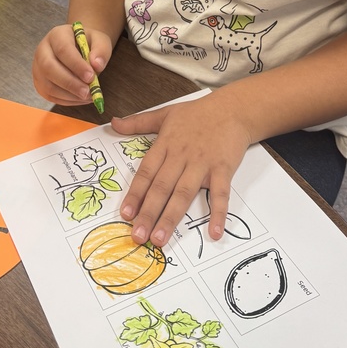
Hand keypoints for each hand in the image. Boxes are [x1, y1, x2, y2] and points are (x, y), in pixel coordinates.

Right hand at [32, 24, 111, 106]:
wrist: (78, 48)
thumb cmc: (88, 44)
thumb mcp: (99, 40)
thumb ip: (101, 50)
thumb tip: (97, 65)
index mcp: (57, 35)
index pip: (63, 50)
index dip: (76, 65)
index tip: (91, 76)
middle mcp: (42, 50)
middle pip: (49, 68)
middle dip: (70, 83)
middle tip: (88, 92)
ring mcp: (38, 68)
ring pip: (48, 85)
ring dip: (69, 95)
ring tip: (88, 96)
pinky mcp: (40, 83)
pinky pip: (50, 96)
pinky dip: (67, 100)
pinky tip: (81, 99)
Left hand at [111, 93, 251, 247]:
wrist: (232, 108)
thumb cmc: (198, 113)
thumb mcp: (165, 113)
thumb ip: (138, 122)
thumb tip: (113, 123)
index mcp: (166, 144)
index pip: (146, 172)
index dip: (135, 194)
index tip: (126, 214)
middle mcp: (181, 156)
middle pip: (162, 187)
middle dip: (149, 212)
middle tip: (138, 236)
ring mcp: (203, 163)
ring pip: (184, 193)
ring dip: (171, 217)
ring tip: (160, 239)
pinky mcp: (223, 168)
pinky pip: (220, 193)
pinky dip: (218, 212)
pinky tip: (214, 232)